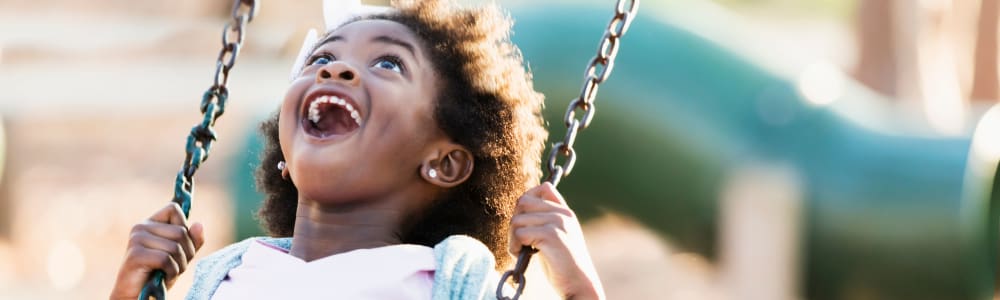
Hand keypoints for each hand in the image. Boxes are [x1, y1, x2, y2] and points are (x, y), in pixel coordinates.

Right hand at [109, 203, 204, 299]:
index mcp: (150, 223)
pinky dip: (171, 271)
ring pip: (175, 246)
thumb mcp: (181, 255)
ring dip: (180, 264)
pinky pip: (166, 259)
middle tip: (175, 265)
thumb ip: (192, 240)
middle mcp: (141, 227)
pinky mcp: (136, 255)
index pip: (174, 209)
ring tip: (169, 272)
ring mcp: (136, 240)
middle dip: (186, 252)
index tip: (180, 245)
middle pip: (181, 231)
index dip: (185, 228)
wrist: (138, 295)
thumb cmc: (159, 274)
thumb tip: (199, 224)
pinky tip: (164, 277)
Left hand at [509, 182, 603, 299]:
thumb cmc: (564, 266)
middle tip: (520, 239)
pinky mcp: (551, 236)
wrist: (580, 284)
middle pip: (524, 202)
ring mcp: (558, 223)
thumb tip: (520, 212)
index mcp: (566, 212)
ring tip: (521, 250)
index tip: (525, 220)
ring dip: (513, 237)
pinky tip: (523, 255)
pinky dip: (515, 246)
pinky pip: (520, 233)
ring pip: (518, 219)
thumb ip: (545, 221)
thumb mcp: (558, 237)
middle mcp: (563, 214)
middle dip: (515, 220)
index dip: (527, 200)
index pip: (543, 188)